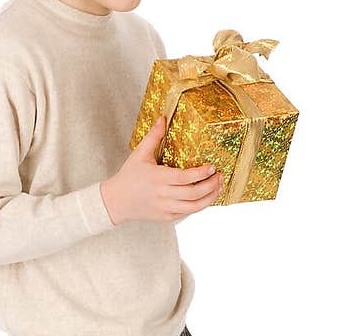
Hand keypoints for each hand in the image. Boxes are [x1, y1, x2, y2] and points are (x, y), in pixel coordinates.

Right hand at [101, 115, 223, 224]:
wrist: (116, 202)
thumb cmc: (128, 177)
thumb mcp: (139, 155)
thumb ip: (153, 137)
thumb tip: (163, 118)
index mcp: (158, 178)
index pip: (186, 177)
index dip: (202, 173)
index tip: (213, 167)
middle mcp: (163, 195)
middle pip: (194, 193)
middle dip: (212, 185)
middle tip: (220, 175)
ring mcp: (165, 208)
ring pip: (194, 207)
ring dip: (210, 198)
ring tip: (218, 187)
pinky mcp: (166, 217)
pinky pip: (188, 213)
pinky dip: (200, 206)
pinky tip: (206, 197)